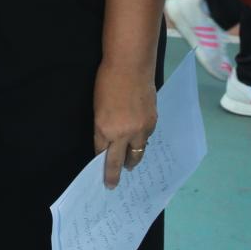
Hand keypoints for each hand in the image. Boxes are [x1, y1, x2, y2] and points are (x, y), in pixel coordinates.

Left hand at [93, 61, 156, 188]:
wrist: (131, 65)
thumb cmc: (107, 81)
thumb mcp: (98, 107)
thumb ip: (103, 126)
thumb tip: (108, 138)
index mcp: (105, 130)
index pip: (102, 153)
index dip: (100, 163)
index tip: (101, 174)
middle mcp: (123, 134)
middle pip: (119, 161)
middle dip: (115, 175)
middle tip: (112, 184)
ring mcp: (140, 129)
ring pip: (137, 153)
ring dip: (133, 160)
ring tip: (130, 164)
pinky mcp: (152, 121)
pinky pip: (146, 138)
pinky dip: (142, 141)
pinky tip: (140, 140)